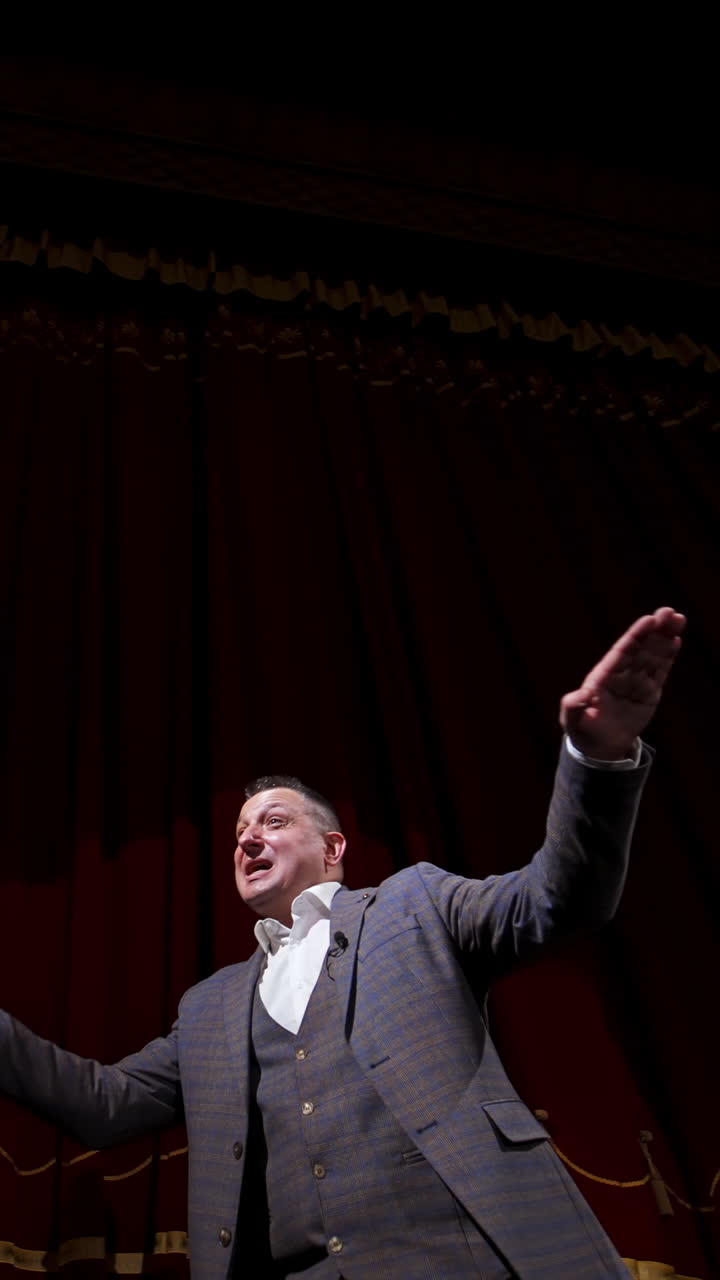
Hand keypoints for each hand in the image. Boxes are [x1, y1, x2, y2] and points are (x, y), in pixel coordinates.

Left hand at [559, 607, 685, 758]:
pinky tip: (676, 641)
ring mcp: (636, 681)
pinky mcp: (648, 692)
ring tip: (679, 620)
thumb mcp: (572, 720)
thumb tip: (580, 696)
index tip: (649, 619)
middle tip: (670, 612)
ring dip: (666, 638)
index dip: (636, 635)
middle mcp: (621, 674)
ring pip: (653, 656)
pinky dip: (668, 657)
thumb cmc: (582, 729)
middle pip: (641, 648)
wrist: (598, 746)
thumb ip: (574, 706)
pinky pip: (659, 671)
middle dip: (655, 630)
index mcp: (603, 676)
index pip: (623, 651)